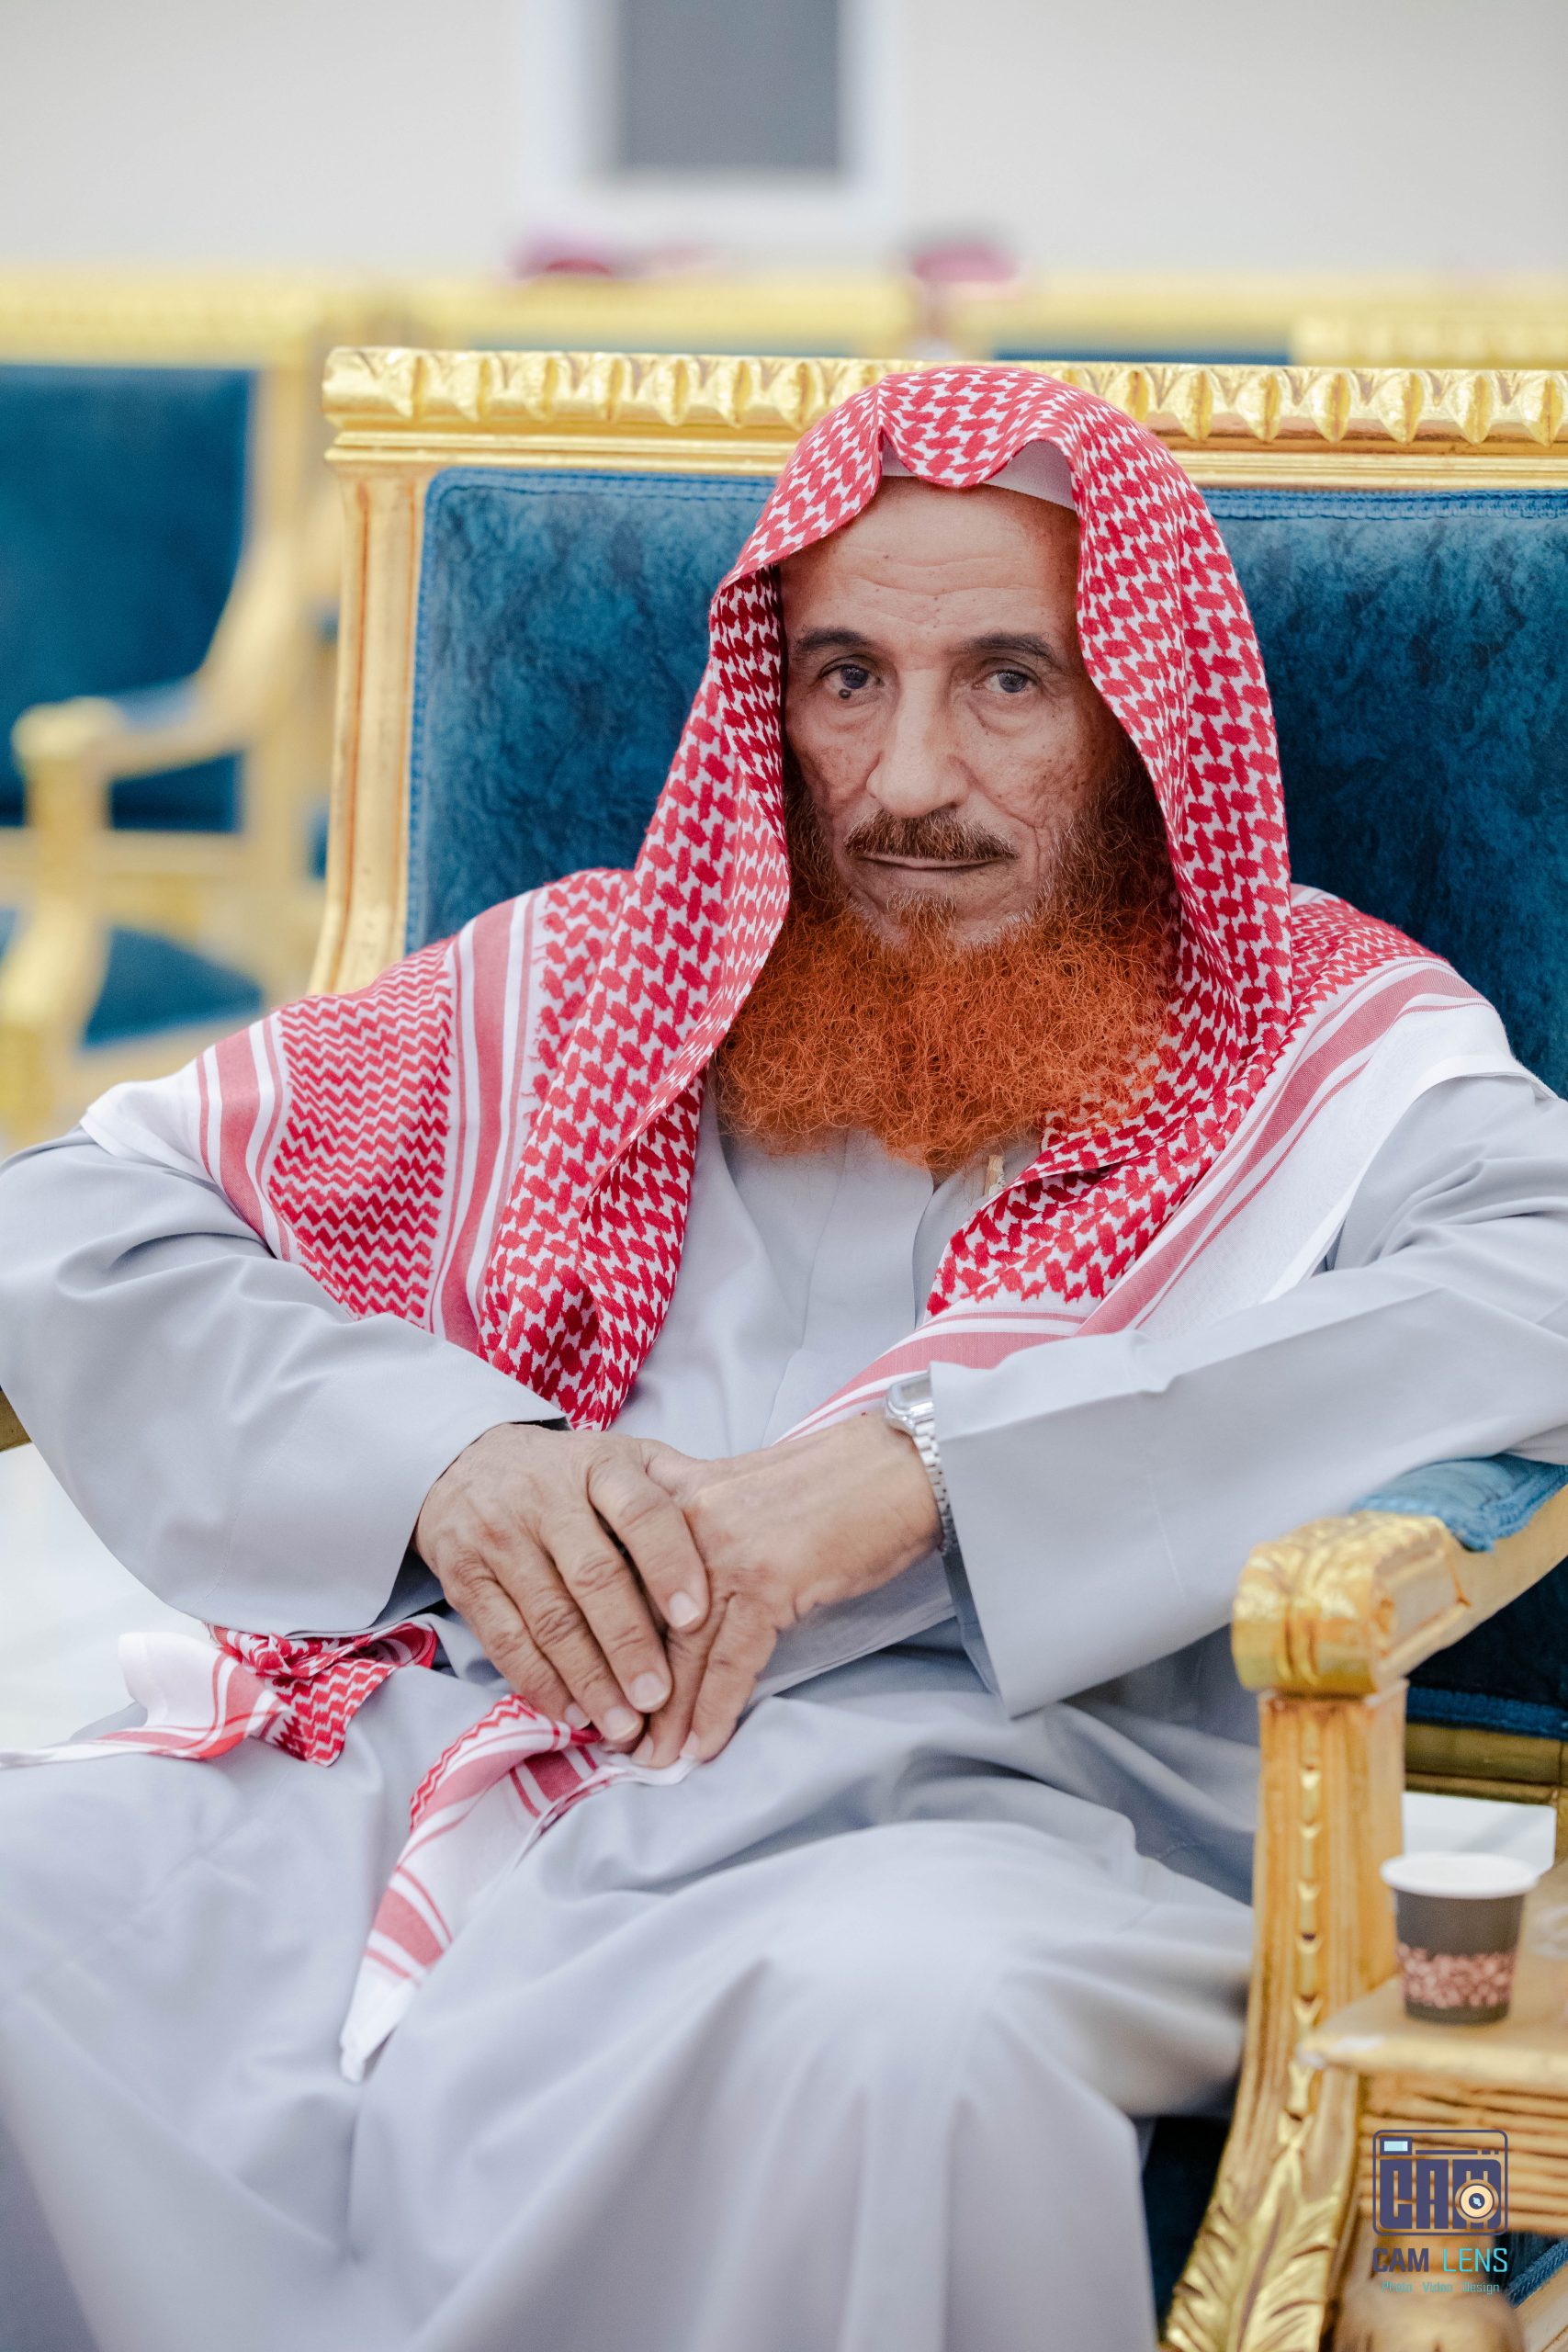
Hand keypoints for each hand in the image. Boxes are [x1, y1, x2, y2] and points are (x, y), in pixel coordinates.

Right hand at [415, 1424, 708, 1747]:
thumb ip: (673, 1489)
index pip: (641, 1512)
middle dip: (630, 1644)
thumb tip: (741, 1525)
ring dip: (589, 1678)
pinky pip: (504, 1639)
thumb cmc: (570, 1475)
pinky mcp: (465, 1579)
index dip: (670, 1565)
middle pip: (594, 1577)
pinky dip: (540, 1683)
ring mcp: (500, 1539)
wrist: (467, 1464)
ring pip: (549, 1618)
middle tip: (660, 1698)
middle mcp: (545, 1498)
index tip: (696, 1618)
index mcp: (599, 1466)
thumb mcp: (621, 1460)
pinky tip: (573, 1713)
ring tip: (624, 1725)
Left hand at [637, 1413, 940, 1767]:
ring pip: (686, 1648)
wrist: (899, 1465)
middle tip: (622, 1742)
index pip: (628, 1580)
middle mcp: (687, 1519)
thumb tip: (669, 1591)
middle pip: (648, 1619)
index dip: (614, 1640)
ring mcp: (726, 1549)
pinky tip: (702, 1744)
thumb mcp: (741, 1490)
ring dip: (671, 1715)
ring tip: (658, 1760)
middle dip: (634, 1688)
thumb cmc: (834, 1481)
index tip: (604, 1685)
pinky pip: (732, 1659)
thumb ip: (697, 1528)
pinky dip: (716, 1708)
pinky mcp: (768, 1579)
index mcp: (674, 1493)